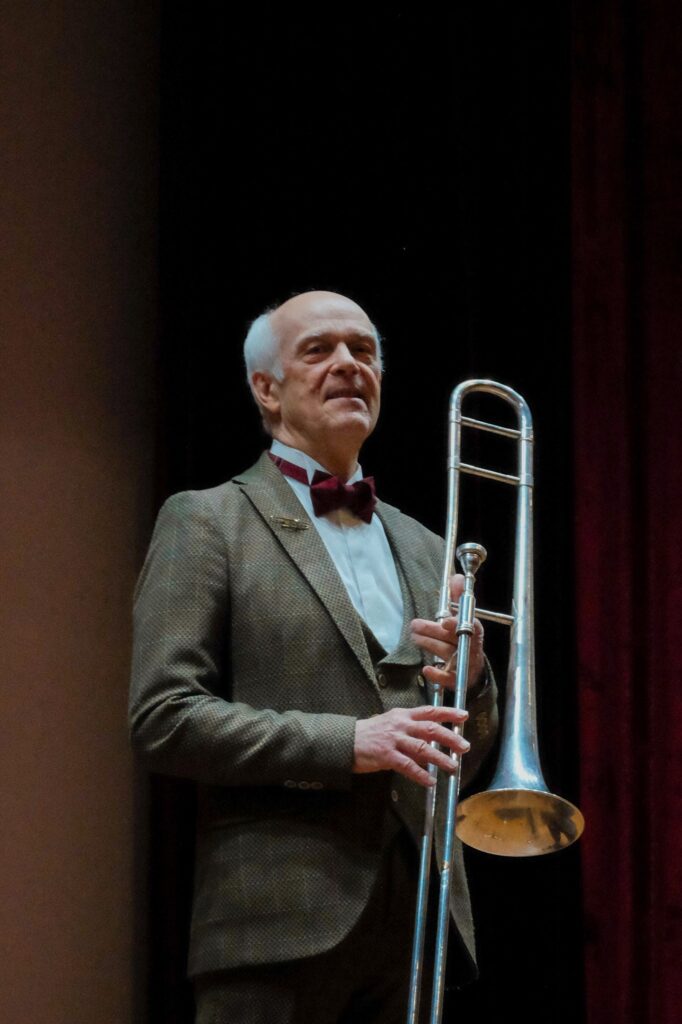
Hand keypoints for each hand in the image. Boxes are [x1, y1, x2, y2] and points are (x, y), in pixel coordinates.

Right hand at [353, 705, 469, 787]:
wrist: (345, 740)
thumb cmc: (370, 733)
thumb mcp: (391, 723)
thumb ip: (411, 729)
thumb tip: (432, 739)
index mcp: (403, 715)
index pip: (429, 711)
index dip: (448, 713)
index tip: (464, 716)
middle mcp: (401, 725)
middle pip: (430, 729)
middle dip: (450, 738)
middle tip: (465, 746)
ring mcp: (394, 740)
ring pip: (422, 748)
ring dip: (439, 758)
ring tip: (452, 766)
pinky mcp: (386, 755)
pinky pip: (407, 765)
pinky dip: (420, 774)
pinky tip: (429, 781)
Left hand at [410, 573, 484, 691]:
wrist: (473, 670)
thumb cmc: (464, 640)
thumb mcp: (464, 619)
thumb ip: (458, 599)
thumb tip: (456, 577)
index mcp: (474, 632)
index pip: (470, 626)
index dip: (458, 623)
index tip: (446, 620)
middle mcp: (470, 647)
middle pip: (452, 638)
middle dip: (433, 631)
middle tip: (415, 624)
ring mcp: (464, 664)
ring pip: (446, 653)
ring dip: (429, 644)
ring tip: (414, 636)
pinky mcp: (457, 679)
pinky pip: (447, 678)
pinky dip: (437, 675)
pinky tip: (426, 669)